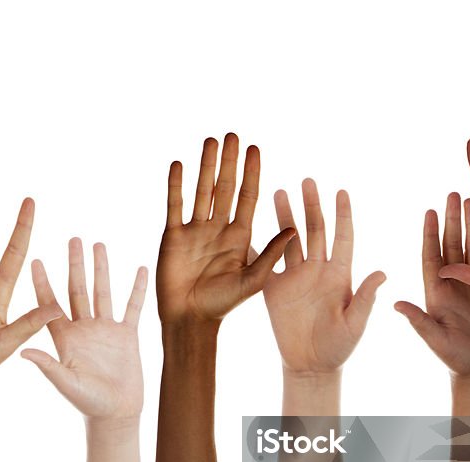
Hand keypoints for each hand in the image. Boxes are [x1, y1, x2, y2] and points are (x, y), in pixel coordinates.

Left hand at [21, 238, 147, 419]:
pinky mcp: (127, 335)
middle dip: (75, 264)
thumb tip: (22, 351)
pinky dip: (136, 289)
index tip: (34, 259)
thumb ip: (47, 365)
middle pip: (77, 289)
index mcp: (65, 338)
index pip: (50, 304)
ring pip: (102, 292)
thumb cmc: (86, 402)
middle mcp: (83, 328)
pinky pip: (132, 307)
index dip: (42, 282)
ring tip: (99, 244)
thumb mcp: (64, 383)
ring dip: (101, 269)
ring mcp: (105, 330)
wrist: (115, 414)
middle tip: (73, 239)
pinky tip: (139, 269)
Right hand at [157, 133, 294, 326]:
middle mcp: (218, 228)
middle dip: (229, 162)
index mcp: (240, 236)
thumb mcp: (254, 280)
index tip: (255, 149)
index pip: (247, 197)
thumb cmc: (223, 305)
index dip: (251, 173)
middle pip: (225, 188)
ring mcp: (195, 230)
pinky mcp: (173, 236)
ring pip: (202, 191)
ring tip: (210, 141)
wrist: (190, 319)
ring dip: (206, 166)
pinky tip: (178, 164)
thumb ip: (270, 254)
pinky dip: (176, 185)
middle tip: (233, 135)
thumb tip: (296, 229)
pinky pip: (175, 205)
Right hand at [262, 179, 384, 375]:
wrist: (311, 365)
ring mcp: (295, 277)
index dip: (343, 215)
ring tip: (278, 191)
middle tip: (307, 181)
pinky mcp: (274, 288)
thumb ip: (365, 298)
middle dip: (311, 206)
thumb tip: (382, 273)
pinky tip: (249, 226)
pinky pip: (265, 263)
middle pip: (315, 231)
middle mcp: (317, 270)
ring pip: (289, 240)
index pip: (343, 238)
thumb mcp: (355, 323)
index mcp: (340, 274)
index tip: (341, 191)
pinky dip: (258, 245)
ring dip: (285, 216)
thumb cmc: (339, 346)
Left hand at [395, 193, 469, 378]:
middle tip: (454, 194)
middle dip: (452, 220)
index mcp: (435, 292)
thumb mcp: (434, 339)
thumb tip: (396, 305)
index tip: (429, 211)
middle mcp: (453, 284)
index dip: (429, 234)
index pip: (431, 257)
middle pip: (451, 245)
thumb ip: (418, 321)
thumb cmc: (454, 358)